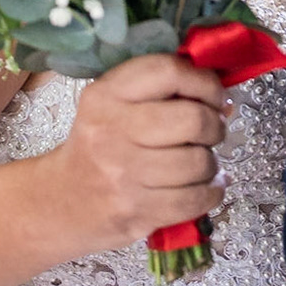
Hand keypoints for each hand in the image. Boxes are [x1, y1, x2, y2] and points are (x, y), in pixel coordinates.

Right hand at [44, 55, 226, 248]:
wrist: (61, 202)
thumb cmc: (99, 145)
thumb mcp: (114, 104)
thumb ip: (163, 91)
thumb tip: (223, 103)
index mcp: (106, 95)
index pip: (169, 72)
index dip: (205, 82)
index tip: (214, 96)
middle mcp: (111, 132)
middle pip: (192, 120)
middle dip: (214, 126)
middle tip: (211, 132)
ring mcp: (123, 176)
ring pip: (198, 163)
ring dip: (211, 163)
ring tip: (202, 163)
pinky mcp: (136, 212)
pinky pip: (195, 200)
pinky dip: (212, 193)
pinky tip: (207, 187)